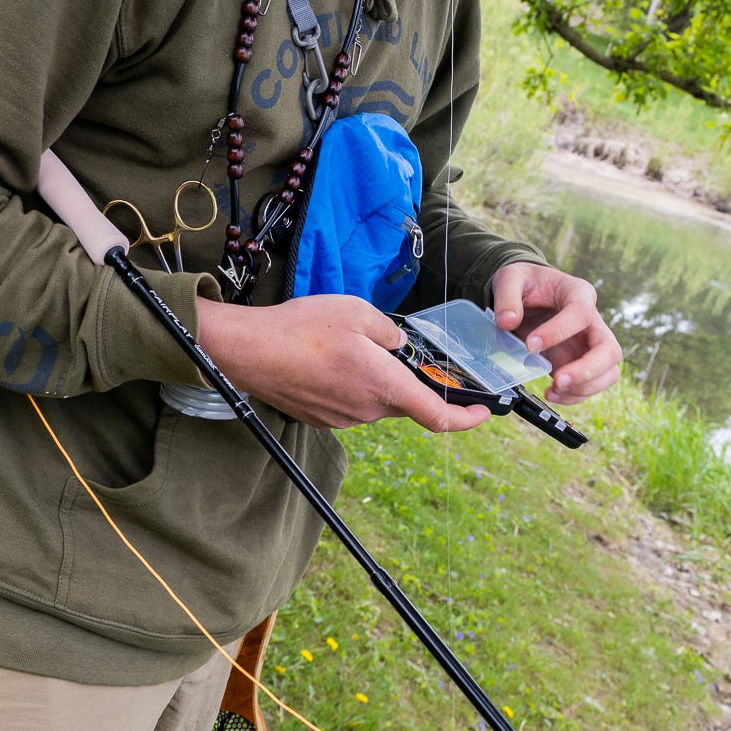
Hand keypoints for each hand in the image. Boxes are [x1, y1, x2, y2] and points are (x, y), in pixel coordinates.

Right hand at [195, 295, 492, 433]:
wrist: (249, 351)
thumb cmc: (302, 328)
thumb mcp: (358, 312)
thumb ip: (390, 332)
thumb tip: (399, 347)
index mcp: (385, 385)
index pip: (438, 416)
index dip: (466, 418)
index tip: (482, 412)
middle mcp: (369, 409)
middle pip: (405, 402)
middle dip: (408, 380)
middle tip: (392, 350)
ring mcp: (344, 418)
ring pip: (376, 401)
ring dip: (375, 380)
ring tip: (347, 348)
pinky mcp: (323, 419)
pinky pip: (351, 403)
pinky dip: (351, 385)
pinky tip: (329, 361)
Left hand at [489, 263, 621, 404]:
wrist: (529, 294)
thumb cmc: (525, 283)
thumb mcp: (510, 277)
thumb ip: (507, 295)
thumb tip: (507, 322)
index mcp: (578, 294)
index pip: (581, 314)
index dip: (559, 331)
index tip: (532, 345)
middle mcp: (592, 321)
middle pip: (610, 349)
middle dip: (588, 369)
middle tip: (559, 379)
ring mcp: (589, 345)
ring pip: (609, 371)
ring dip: (585, 387)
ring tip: (554, 389)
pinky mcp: (581, 363)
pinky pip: (591, 385)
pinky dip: (574, 396)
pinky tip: (551, 393)